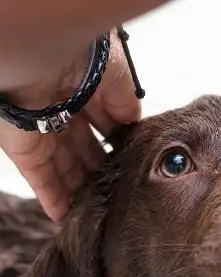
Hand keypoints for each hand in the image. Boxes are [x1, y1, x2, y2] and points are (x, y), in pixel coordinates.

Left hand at [0, 30, 140, 220]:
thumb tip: (135, 131)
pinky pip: (40, 179)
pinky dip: (53, 199)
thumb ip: (128, 107)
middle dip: (101, 173)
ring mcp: (44, 133)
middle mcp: (65, 114)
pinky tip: (66, 218)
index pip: (105, 127)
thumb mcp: (121, 81)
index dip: (119, 148)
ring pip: (65, 170)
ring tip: (100, 216)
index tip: (135, 167)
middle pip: (85, 152)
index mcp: (87, 92)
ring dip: (80, 192)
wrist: (43, 54)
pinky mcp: (25, 150)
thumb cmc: (84, 57)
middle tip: (121, 197)